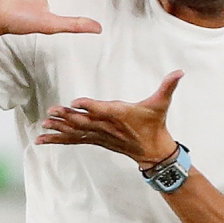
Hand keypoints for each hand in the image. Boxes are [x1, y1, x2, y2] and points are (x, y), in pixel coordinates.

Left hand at [35, 70, 183, 165]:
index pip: (102, 109)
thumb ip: (168, 86)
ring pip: (76, 132)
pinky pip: (73, 140)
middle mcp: (107, 126)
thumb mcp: (162, 103)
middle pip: (84, 121)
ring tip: (43, 125)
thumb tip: (180, 72)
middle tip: (51, 112)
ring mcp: (99, 135)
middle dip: (67, 117)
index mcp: (120, 114)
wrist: (153, 150)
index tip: (75, 102)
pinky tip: (42, 140)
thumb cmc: (155, 124)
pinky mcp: (95, 140)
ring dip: (59, 129)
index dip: (89, 106)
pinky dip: (57, 140)